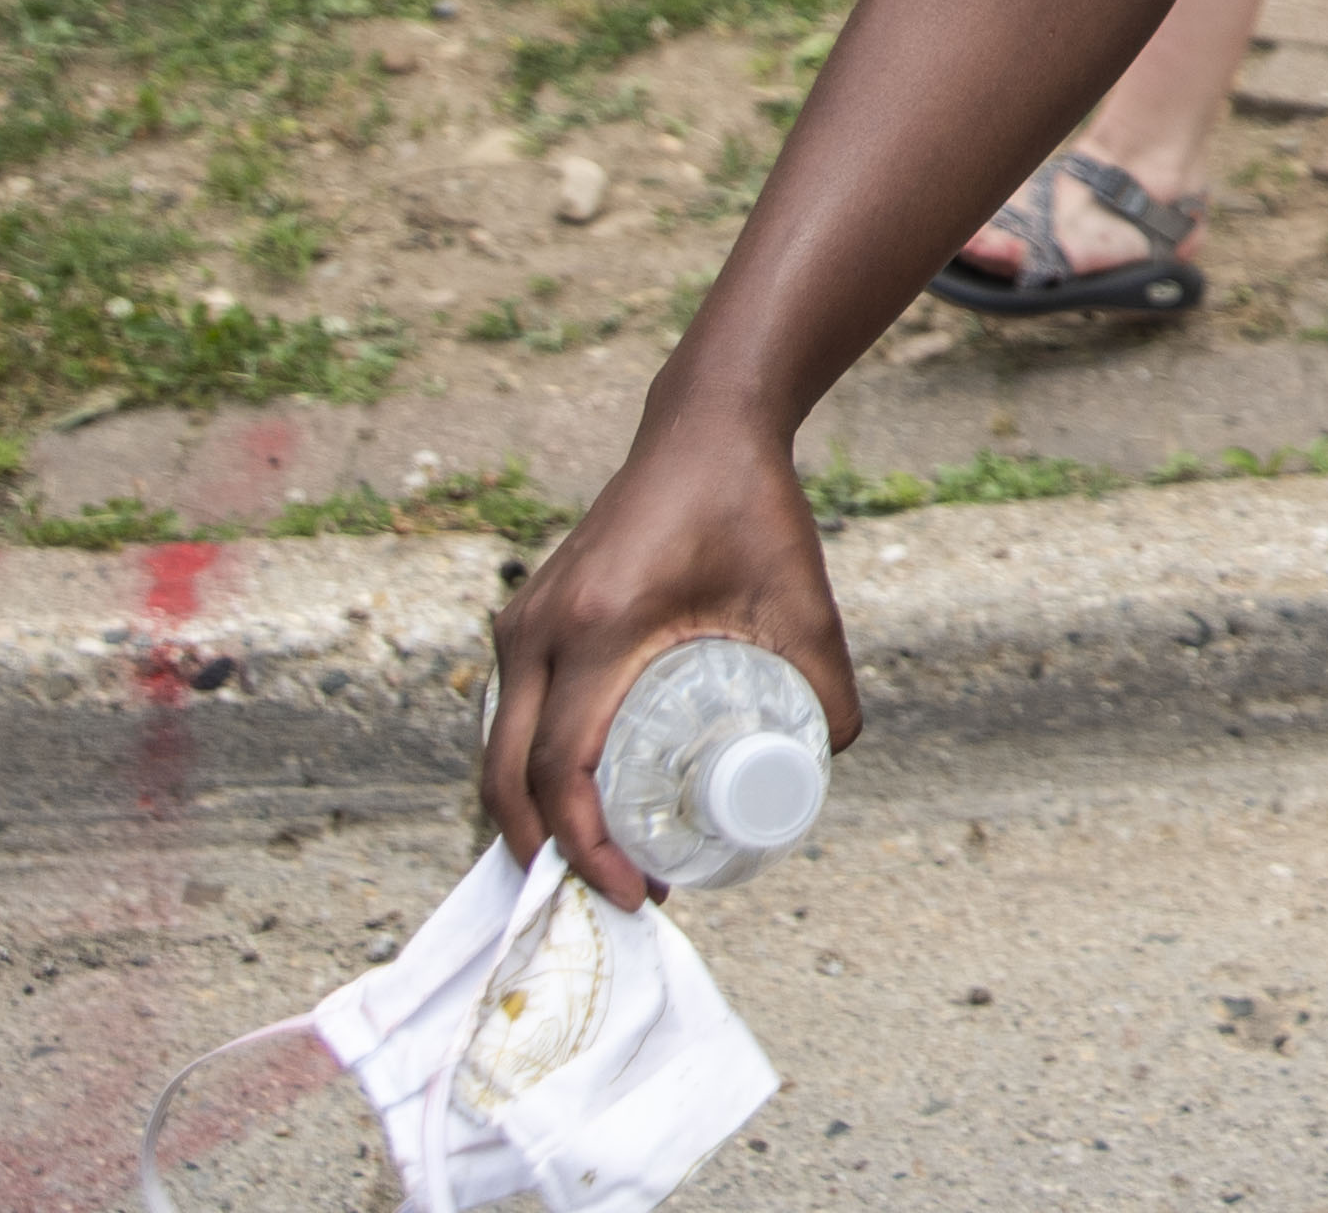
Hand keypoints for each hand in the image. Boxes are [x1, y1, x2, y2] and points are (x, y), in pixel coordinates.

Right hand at [479, 407, 858, 909]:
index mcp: (598, 626)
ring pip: (498, 750)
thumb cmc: (752, 510)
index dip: (589, 845)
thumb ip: (829, 690)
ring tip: (604, 862)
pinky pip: (509, 717)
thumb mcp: (806, 604)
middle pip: (507, 776)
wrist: (703, 430)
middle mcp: (540, 628)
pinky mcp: (526, 620)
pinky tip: (580, 805)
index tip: (641, 891)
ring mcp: (522, 622)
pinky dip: (529, 773)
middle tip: (616, 897)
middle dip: (548, 855)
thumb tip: (821, 768)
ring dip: (533, 818)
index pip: (564, 766)